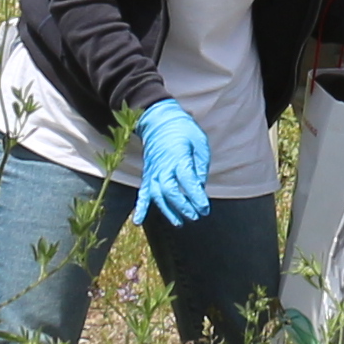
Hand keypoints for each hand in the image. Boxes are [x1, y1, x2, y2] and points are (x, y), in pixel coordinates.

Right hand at [133, 100, 215, 224]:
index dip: (196, 197)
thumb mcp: (199, 142)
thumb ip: (201, 165)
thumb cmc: (183, 130)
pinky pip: (142, 192)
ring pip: (157, 195)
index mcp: (178, 157)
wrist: (159, 120)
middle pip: (170, 191)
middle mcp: (163, 166)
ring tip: (179, 223)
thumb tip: (200, 186)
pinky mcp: (147, 174)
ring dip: (167, 211)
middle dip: (182, 206)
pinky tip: (137, 221)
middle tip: (195, 216)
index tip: (205, 208)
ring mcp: (152, 171)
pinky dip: (140, 207)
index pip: (187, 181)